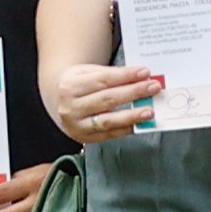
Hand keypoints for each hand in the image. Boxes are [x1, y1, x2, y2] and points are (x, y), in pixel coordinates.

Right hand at [45, 58, 162, 142]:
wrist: (57, 102)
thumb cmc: (78, 85)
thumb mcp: (87, 73)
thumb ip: (112, 75)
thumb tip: (141, 78)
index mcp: (70, 85)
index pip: (103, 79)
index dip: (125, 76)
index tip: (145, 73)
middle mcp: (71, 107)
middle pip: (107, 99)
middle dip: (133, 93)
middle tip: (153, 88)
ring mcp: (76, 125)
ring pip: (108, 120)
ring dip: (131, 116)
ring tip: (149, 111)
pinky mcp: (84, 138)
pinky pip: (108, 134)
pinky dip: (125, 129)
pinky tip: (137, 123)